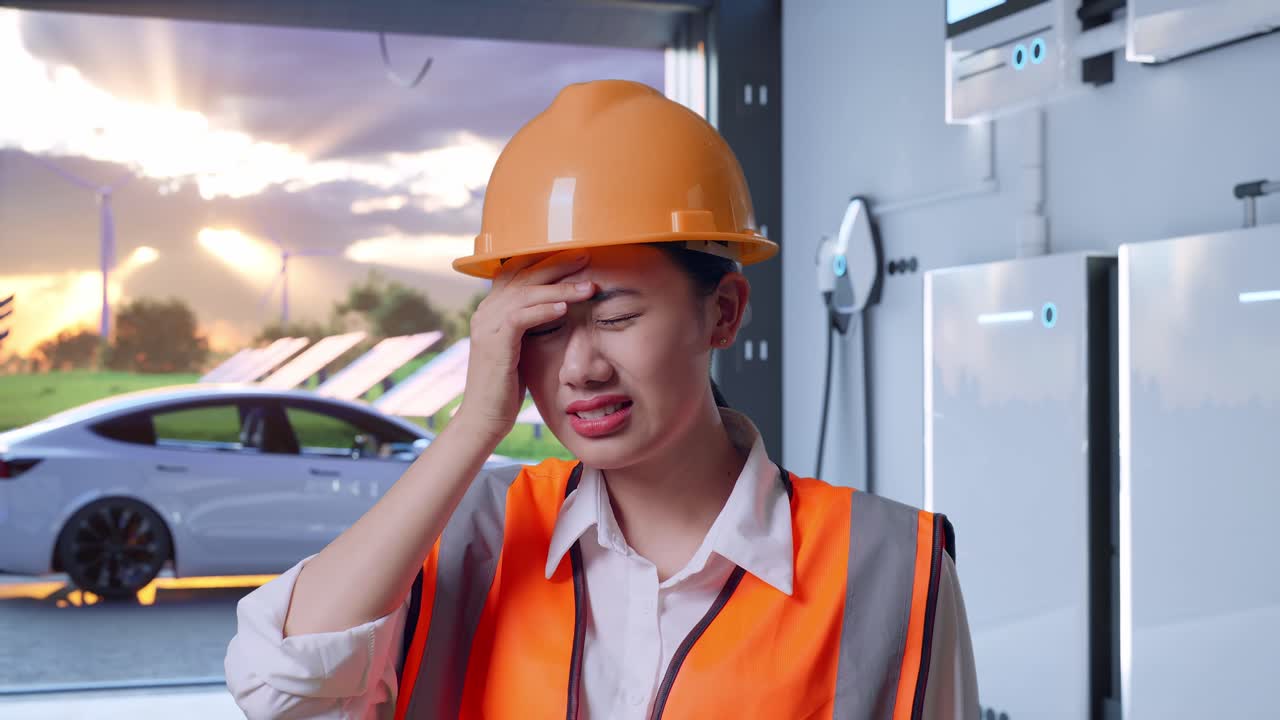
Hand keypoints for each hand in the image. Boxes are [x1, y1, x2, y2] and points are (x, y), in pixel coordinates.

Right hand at [455, 251, 594, 441]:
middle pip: (523, 275)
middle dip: (557, 264)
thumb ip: (532, 325)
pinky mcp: (494, 343)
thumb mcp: (521, 348)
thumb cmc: (507, 386)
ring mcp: (487, 326)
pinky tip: (565, 307)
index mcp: (490, 309)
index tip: (575, 255)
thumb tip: (557, 308)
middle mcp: (485, 311)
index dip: (544, 260)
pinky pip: (521, 317)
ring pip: (526, 294)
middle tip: (587, 256)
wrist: (484, 418)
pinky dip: (544, 310)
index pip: (516, 271)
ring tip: (589, 287)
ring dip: (561, 288)